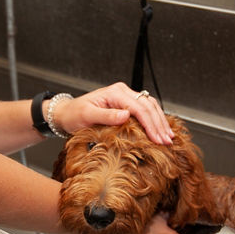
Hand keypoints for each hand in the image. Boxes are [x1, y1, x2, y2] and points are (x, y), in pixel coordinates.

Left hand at [53, 82, 173, 144]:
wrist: (66, 113)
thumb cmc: (74, 115)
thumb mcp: (87, 116)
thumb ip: (106, 115)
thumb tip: (125, 115)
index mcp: (115, 93)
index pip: (139, 108)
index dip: (151, 124)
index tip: (158, 139)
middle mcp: (122, 92)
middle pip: (148, 106)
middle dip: (159, 124)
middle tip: (167, 141)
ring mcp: (125, 97)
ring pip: (150, 106)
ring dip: (160, 121)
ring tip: (168, 137)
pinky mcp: (126, 104)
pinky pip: (145, 110)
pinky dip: (155, 119)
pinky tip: (160, 129)